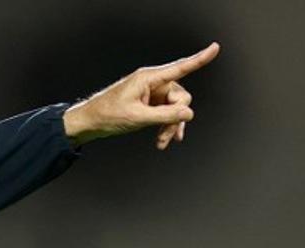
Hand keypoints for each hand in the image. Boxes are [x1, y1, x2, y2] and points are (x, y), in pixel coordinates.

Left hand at [62, 42, 219, 148]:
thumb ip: (165, 116)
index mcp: (148, 78)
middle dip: (176, 117)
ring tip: (162, 142)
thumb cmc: (107, 116)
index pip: (180, 68)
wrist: (89, 123)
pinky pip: (164, 113)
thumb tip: (188, 114)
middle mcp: (152, 83)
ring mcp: (150, 93)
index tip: (215, 48)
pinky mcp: (147, 103)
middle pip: (179, 97)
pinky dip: (165, 125)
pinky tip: (163, 139)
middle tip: (167, 137)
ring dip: (170, 125)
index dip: (200, 59)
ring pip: (173, 108)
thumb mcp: (138, 118)